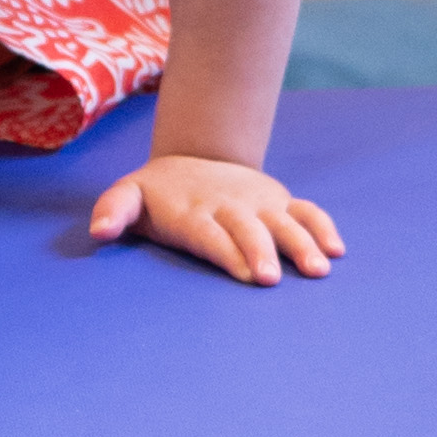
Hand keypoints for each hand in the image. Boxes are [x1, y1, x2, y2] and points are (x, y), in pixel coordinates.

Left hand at [87, 153, 344, 286]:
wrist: (192, 157)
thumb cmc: (157, 195)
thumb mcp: (128, 195)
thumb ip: (113, 210)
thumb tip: (98, 231)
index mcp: (192, 210)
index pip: (209, 232)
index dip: (226, 250)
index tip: (243, 273)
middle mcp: (229, 205)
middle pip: (248, 229)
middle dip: (261, 251)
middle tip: (272, 279)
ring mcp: (258, 202)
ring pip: (283, 221)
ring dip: (302, 244)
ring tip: (319, 270)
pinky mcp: (278, 200)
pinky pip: (306, 211)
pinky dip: (322, 227)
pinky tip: (337, 251)